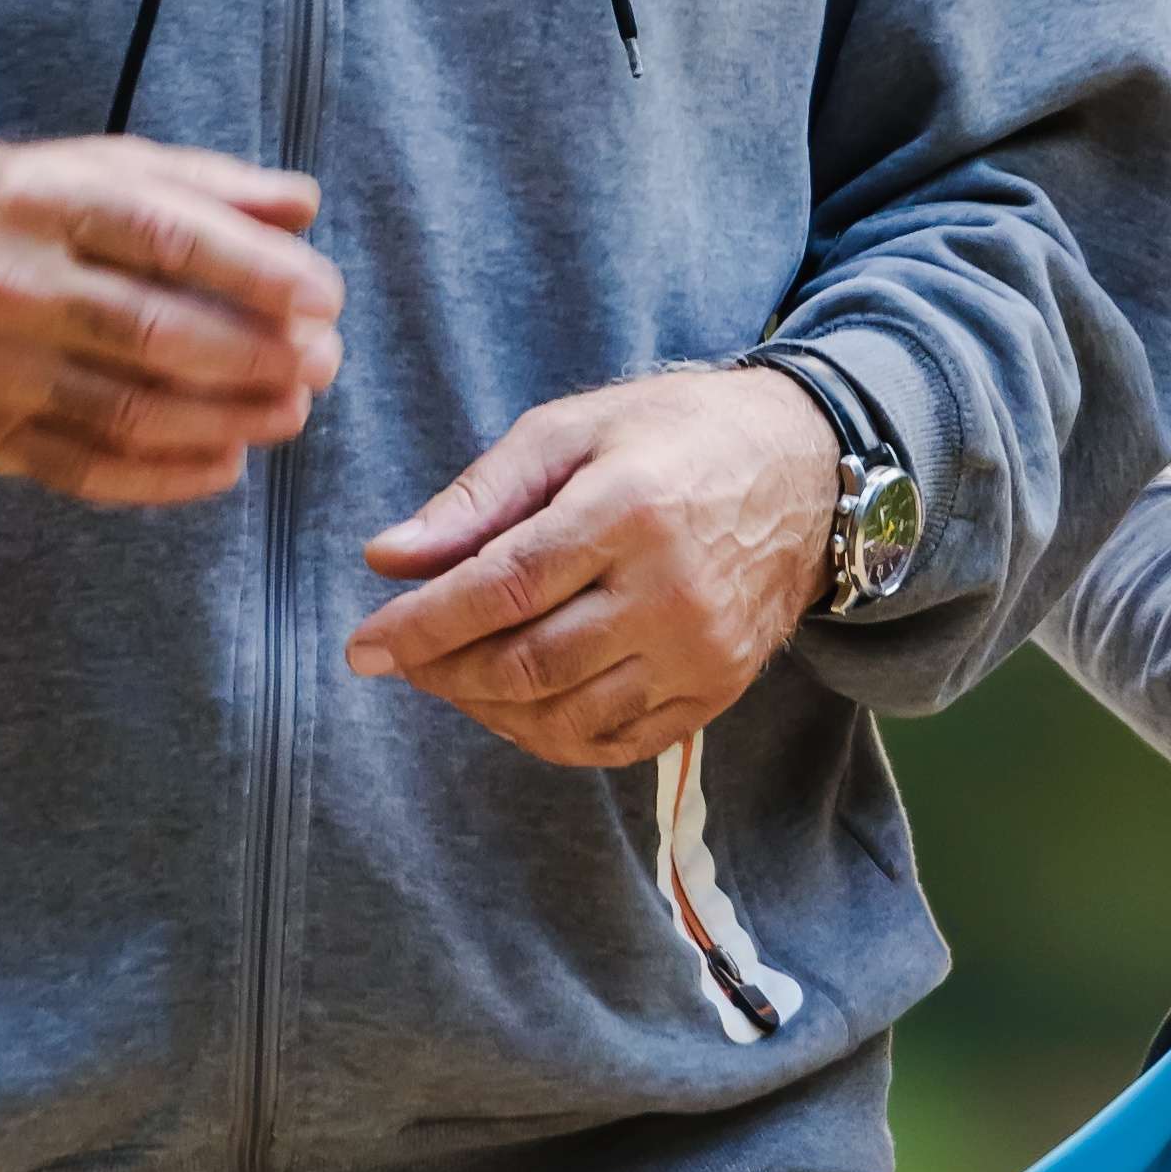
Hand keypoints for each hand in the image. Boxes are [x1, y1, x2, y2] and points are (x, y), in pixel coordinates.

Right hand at [0, 139, 339, 504]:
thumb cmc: (19, 217)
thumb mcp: (97, 169)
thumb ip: (203, 185)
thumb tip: (303, 205)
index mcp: (50, 202)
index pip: (167, 237)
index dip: (256, 271)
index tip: (325, 296)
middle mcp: (16, 286)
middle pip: (154, 333)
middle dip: (256, 355)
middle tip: (321, 363)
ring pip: (130, 412)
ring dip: (227, 421)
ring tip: (289, 412)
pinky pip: (90, 470)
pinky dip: (168, 477)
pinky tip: (226, 463)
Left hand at [345, 366, 839, 768]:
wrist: (807, 473)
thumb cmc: (676, 437)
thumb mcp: (572, 429)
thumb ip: (478, 496)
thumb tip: (386, 558)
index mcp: (628, 510)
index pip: (502, 589)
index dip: (422, 624)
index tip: (363, 645)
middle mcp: (671, 592)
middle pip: (526, 663)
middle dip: (442, 670)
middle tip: (401, 655)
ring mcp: (699, 651)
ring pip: (562, 715)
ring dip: (485, 707)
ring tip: (451, 674)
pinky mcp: (716, 690)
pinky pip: (611, 742)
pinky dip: (545, 734)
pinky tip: (515, 701)